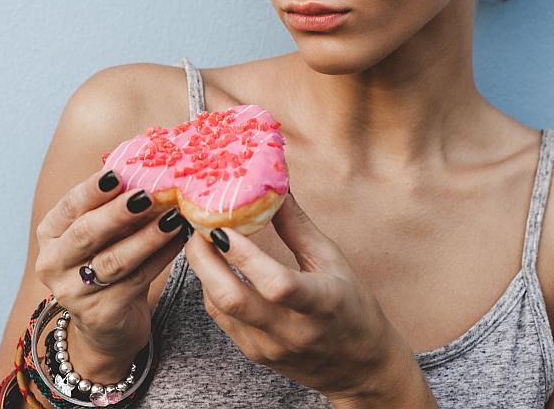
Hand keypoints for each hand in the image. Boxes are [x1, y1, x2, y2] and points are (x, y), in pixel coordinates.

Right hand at [33, 168, 189, 365]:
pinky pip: (136, 281)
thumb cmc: (105, 261)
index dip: (92, 190)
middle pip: (86, 233)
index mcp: (50, 234)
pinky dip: (161, 259)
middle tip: (147, 196)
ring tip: (173, 218)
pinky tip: (179, 242)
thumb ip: (113, 205)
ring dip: (147, 237)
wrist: (106, 322)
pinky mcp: (100, 314)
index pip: (69, 206)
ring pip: (114, 260)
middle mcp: (53, 263)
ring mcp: (73, 293)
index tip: (117, 174)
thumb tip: (148, 170)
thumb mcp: (101, 233)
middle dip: (118, 212)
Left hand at [183, 192, 431, 406]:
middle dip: (204, 259)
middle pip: (233, 299)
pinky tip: (213, 265)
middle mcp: (292, 330)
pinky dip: (211, 288)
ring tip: (199, 239)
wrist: (357, 367)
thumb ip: (298, 226)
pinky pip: (222, 318)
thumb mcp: (333, 261)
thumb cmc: (351, 306)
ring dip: (203, 270)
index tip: (223, 226)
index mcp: (321, 304)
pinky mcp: (254, 354)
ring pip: (220, 308)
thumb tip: (274, 186)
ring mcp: (269, 347)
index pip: (277, 284)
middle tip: (196, 227)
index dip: (246, 256)